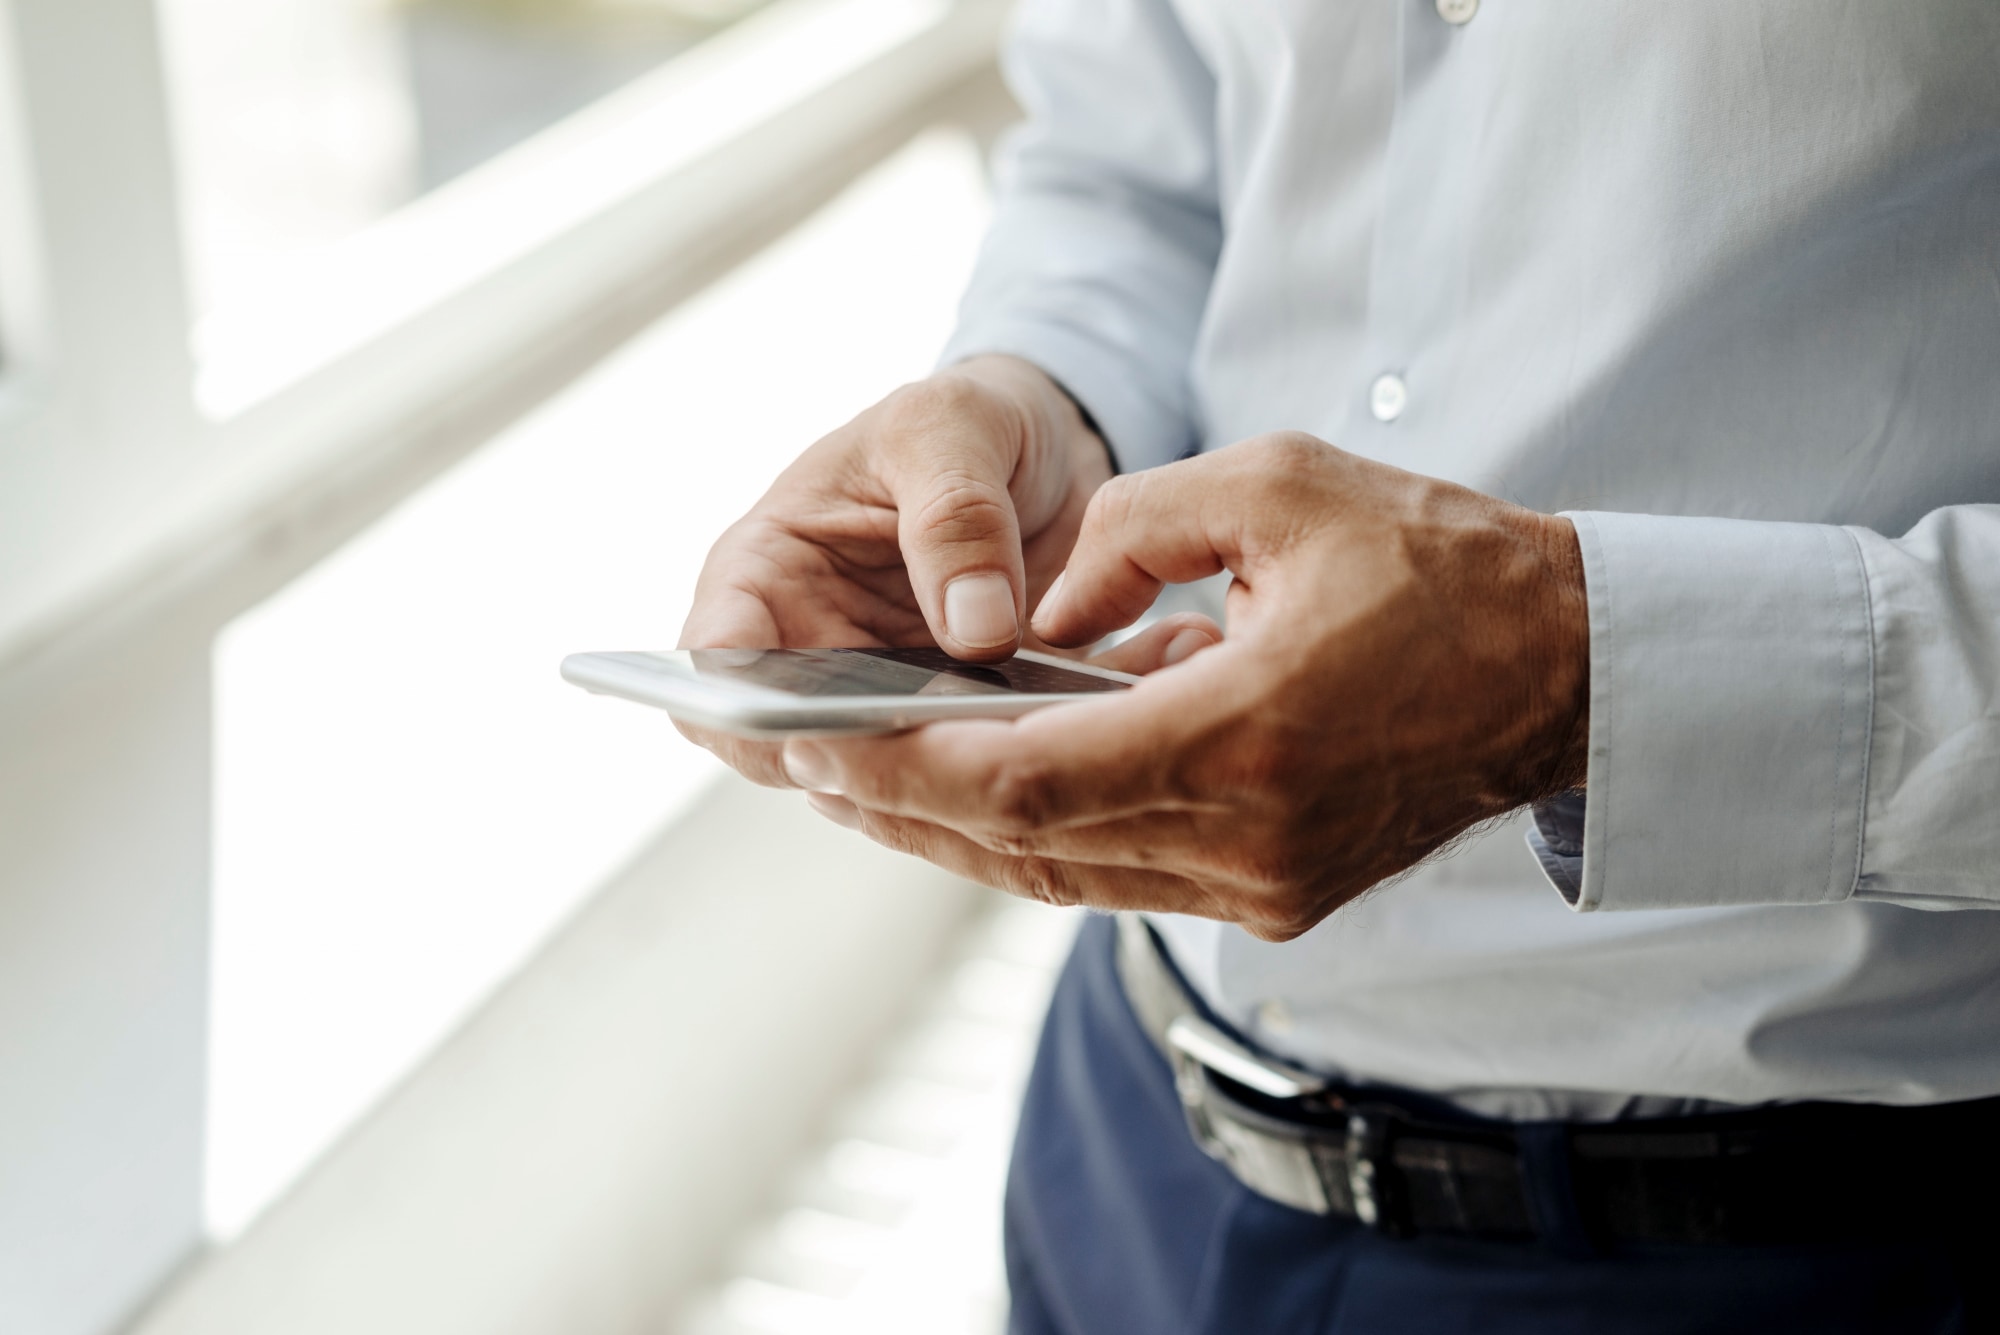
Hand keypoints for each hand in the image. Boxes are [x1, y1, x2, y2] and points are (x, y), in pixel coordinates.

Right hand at [678, 356, 1113, 785]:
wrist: (1046, 449)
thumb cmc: (962, 423)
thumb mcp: (952, 427)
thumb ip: (956, 515)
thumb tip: (974, 633)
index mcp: (768, 573)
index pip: (710, 667)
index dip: (739, 710)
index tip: (814, 720)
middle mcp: (812, 653)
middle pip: (793, 747)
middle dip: (857, 760)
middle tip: (940, 742)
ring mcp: (885, 699)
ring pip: (887, 778)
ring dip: (943, 772)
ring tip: (1014, 736)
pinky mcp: (961, 724)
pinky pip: (971, 773)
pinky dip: (1008, 765)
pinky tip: (1061, 736)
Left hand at [781, 433, 1589, 940]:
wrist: (1562, 671)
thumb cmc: (1435, 564)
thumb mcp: (1277, 486)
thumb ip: (1129, 536)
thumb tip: (1028, 609)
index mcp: (1244, 738)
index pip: (1022, 783)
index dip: (906, 769)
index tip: (820, 744)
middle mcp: (1248, 841)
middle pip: (1023, 847)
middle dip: (907, 805)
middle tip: (813, 766)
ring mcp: (1265, 887)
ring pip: (1065, 875)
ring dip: (962, 830)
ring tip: (873, 780)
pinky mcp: (1278, 897)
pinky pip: (1124, 873)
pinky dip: (1043, 835)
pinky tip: (986, 787)